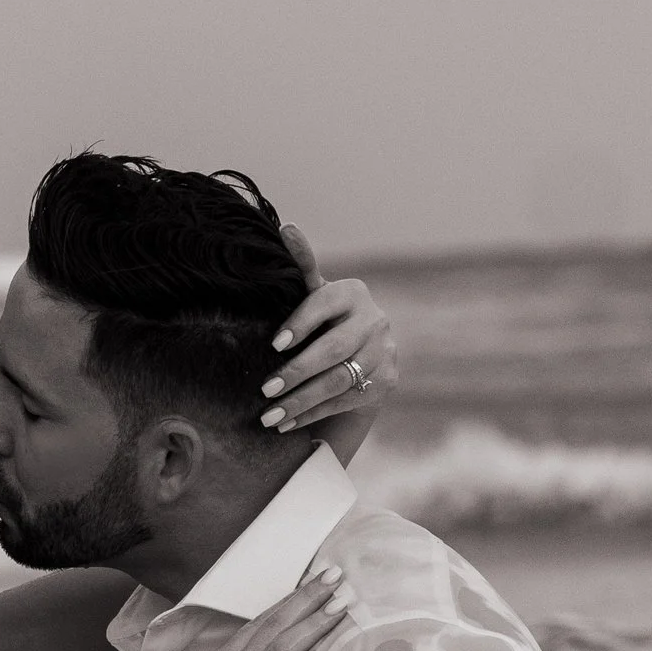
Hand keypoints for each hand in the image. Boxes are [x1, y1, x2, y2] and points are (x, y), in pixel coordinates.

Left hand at [257, 224, 397, 433]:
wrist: (363, 353)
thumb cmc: (326, 319)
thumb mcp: (314, 294)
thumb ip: (302, 266)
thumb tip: (286, 227)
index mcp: (353, 292)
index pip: (325, 304)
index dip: (301, 323)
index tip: (274, 344)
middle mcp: (375, 321)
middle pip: (334, 350)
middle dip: (297, 372)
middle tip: (265, 390)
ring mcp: (384, 353)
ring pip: (339, 381)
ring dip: (301, 401)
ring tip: (269, 416)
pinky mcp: (386, 381)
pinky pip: (346, 401)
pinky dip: (314, 414)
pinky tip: (287, 423)